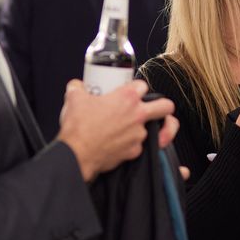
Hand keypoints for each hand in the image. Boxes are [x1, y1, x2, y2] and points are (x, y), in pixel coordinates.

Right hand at [56, 80, 177, 180]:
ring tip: (125, 128)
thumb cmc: (78, 127)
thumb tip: (78, 86)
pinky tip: (119, 143)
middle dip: (164, 106)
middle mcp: (137, 115)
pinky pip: (138, 145)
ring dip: (140, 127)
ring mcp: (138, 135)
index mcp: (127, 97)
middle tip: (155, 108)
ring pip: (150, 128)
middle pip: (165, 106)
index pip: (143, 85)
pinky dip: (131, 144)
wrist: (76, 154)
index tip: (131, 91)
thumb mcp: (74, 98)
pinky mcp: (135, 151)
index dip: (137, 87)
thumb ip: (78, 88)